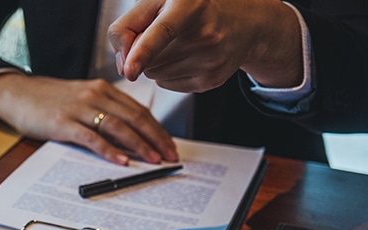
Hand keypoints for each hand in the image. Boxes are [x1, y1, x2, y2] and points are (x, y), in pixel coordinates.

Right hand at [0, 73, 177, 164]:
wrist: (16, 93)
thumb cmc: (48, 100)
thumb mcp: (81, 98)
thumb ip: (103, 110)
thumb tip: (130, 135)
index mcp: (102, 89)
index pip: (138, 110)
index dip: (157, 129)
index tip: (170, 145)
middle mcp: (95, 95)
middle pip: (134, 117)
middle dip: (155, 138)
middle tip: (170, 156)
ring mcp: (79, 108)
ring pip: (117, 126)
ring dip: (139, 145)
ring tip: (153, 160)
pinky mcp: (63, 123)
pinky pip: (92, 138)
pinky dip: (110, 150)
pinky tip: (122, 161)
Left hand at [110, 0, 302, 91]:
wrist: (244, 22)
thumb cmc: (193, 8)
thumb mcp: (160, 1)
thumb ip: (129, 25)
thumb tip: (122, 67)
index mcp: (191, 5)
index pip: (162, 32)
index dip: (142, 52)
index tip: (129, 71)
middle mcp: (205, 33)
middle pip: (148, 59)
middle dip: (145, 50)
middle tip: (167, 33)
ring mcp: (211, 61)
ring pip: (154, 74)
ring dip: (155, 62)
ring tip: (178, 43)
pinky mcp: (211, 81)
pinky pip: (166, 84)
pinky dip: (167, 73)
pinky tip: (186, 56)